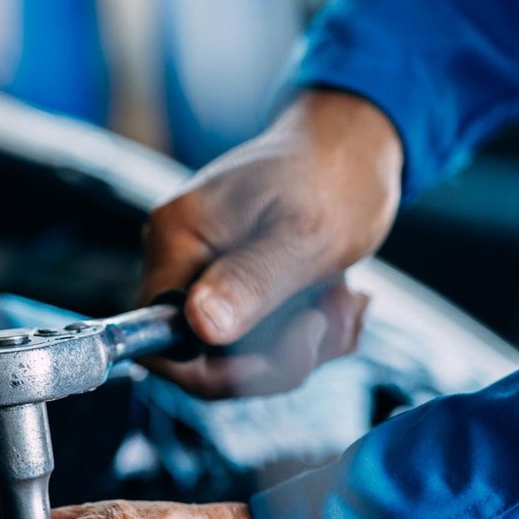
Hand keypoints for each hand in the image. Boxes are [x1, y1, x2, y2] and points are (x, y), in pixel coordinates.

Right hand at [143, 89, 403, 396]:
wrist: (356, 147)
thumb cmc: (334, 177)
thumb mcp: (303, 237)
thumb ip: (251, 281)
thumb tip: (200, 325)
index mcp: (178, 239)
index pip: (161, 343)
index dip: (220, 372)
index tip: (283, 354)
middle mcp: (180, 258)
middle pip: (206, 359)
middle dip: (277, 359)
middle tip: (329, 322)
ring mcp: (207, 273)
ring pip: (241, 355)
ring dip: (304, 346)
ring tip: (345, 300)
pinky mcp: (236, 285)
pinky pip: (262, 341)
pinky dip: (308, 335)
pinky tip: (340, 300)